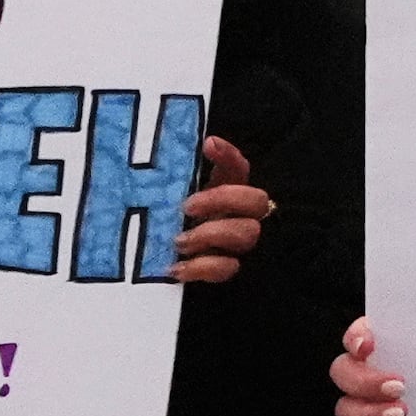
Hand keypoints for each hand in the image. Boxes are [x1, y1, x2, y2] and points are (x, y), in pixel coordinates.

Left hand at [170, 139, 270, 284]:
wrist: (159, 261)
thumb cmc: (168, 222)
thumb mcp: (170, 196)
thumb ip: (176, 174)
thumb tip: (192, 147)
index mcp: (225, 191)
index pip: (239, 166)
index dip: (230, 155)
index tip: (208, 145)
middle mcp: (238, 214)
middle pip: (256, 201)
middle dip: (223, 199)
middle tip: (187, 206)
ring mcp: (235, 244)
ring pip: (246, 235)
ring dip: (210, 235)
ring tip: (178, 241)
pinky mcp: (225, 270)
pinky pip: (227, 269)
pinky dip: (201, 268)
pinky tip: (176, 267)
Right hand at [331, 317, 403, 415]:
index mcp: (392, 347)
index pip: (359, 333)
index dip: (356, 336)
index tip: (367, 345)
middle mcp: (373, 374)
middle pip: (344, 371)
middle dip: (366, 381)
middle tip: (399, 387)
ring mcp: (369, 408)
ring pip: (346, 408)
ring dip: (368, 413)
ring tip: (400, 415)